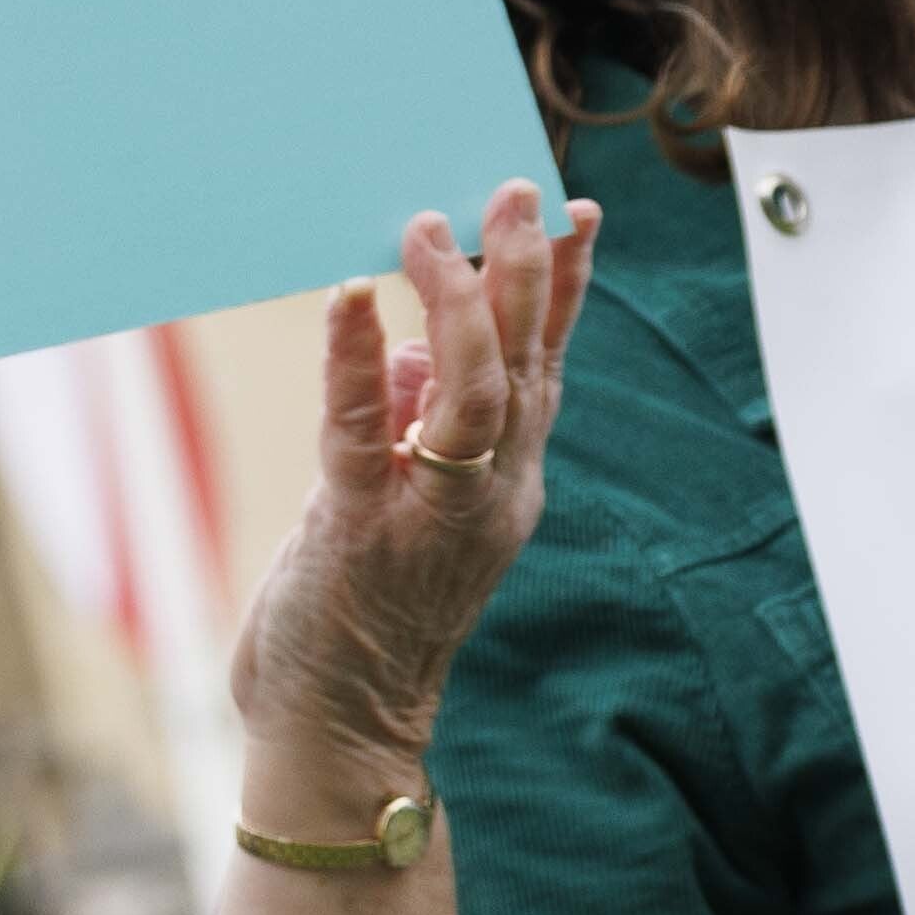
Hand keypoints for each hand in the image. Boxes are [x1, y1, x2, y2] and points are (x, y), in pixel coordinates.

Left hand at [223, 185, 588, 757]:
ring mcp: (430, 511)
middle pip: (528, 366)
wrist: (339, 725)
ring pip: (471, 391)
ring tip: (435, 227)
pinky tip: (347, 298)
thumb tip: (404, 356)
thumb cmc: (361, 614)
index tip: (576, 212)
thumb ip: (411, 431)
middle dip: (527, 274)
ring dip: (456, 305)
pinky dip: (353, 360)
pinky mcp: (357, 527)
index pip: (547, 367)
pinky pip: (360, 429)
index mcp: (504, 481)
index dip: (565, 289)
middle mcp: (487, 491)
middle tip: (517, 190)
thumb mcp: (399, 506)